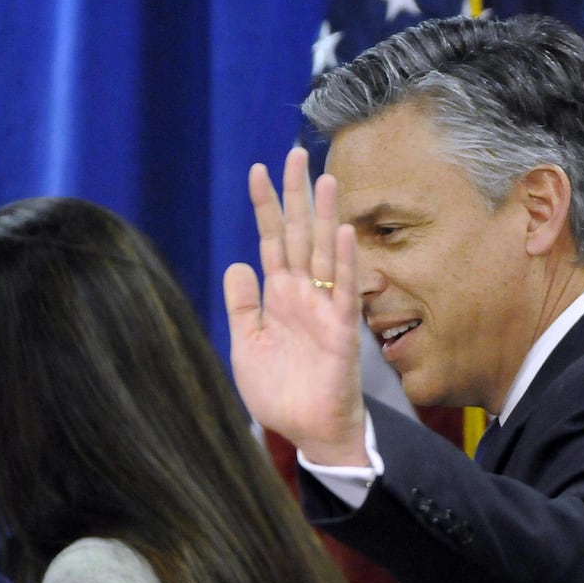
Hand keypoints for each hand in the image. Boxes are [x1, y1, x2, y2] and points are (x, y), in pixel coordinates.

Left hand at [224, 147, 367, 465]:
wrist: (308, 429)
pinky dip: (345, 262)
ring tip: (324, 179)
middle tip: (295, 153)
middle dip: (296, 195)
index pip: (272, 240)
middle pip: (300, 234)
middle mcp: (302, 293)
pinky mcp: (342, 330)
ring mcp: (323, 308)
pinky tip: (343, 233)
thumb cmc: (280, 390)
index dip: (266, 206)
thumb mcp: (246, 344)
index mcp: (278, 295)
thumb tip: (238, 263)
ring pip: (325, 252)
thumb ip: (242, 305)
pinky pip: (344, 291)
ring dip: (325, 216)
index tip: (259, 170)